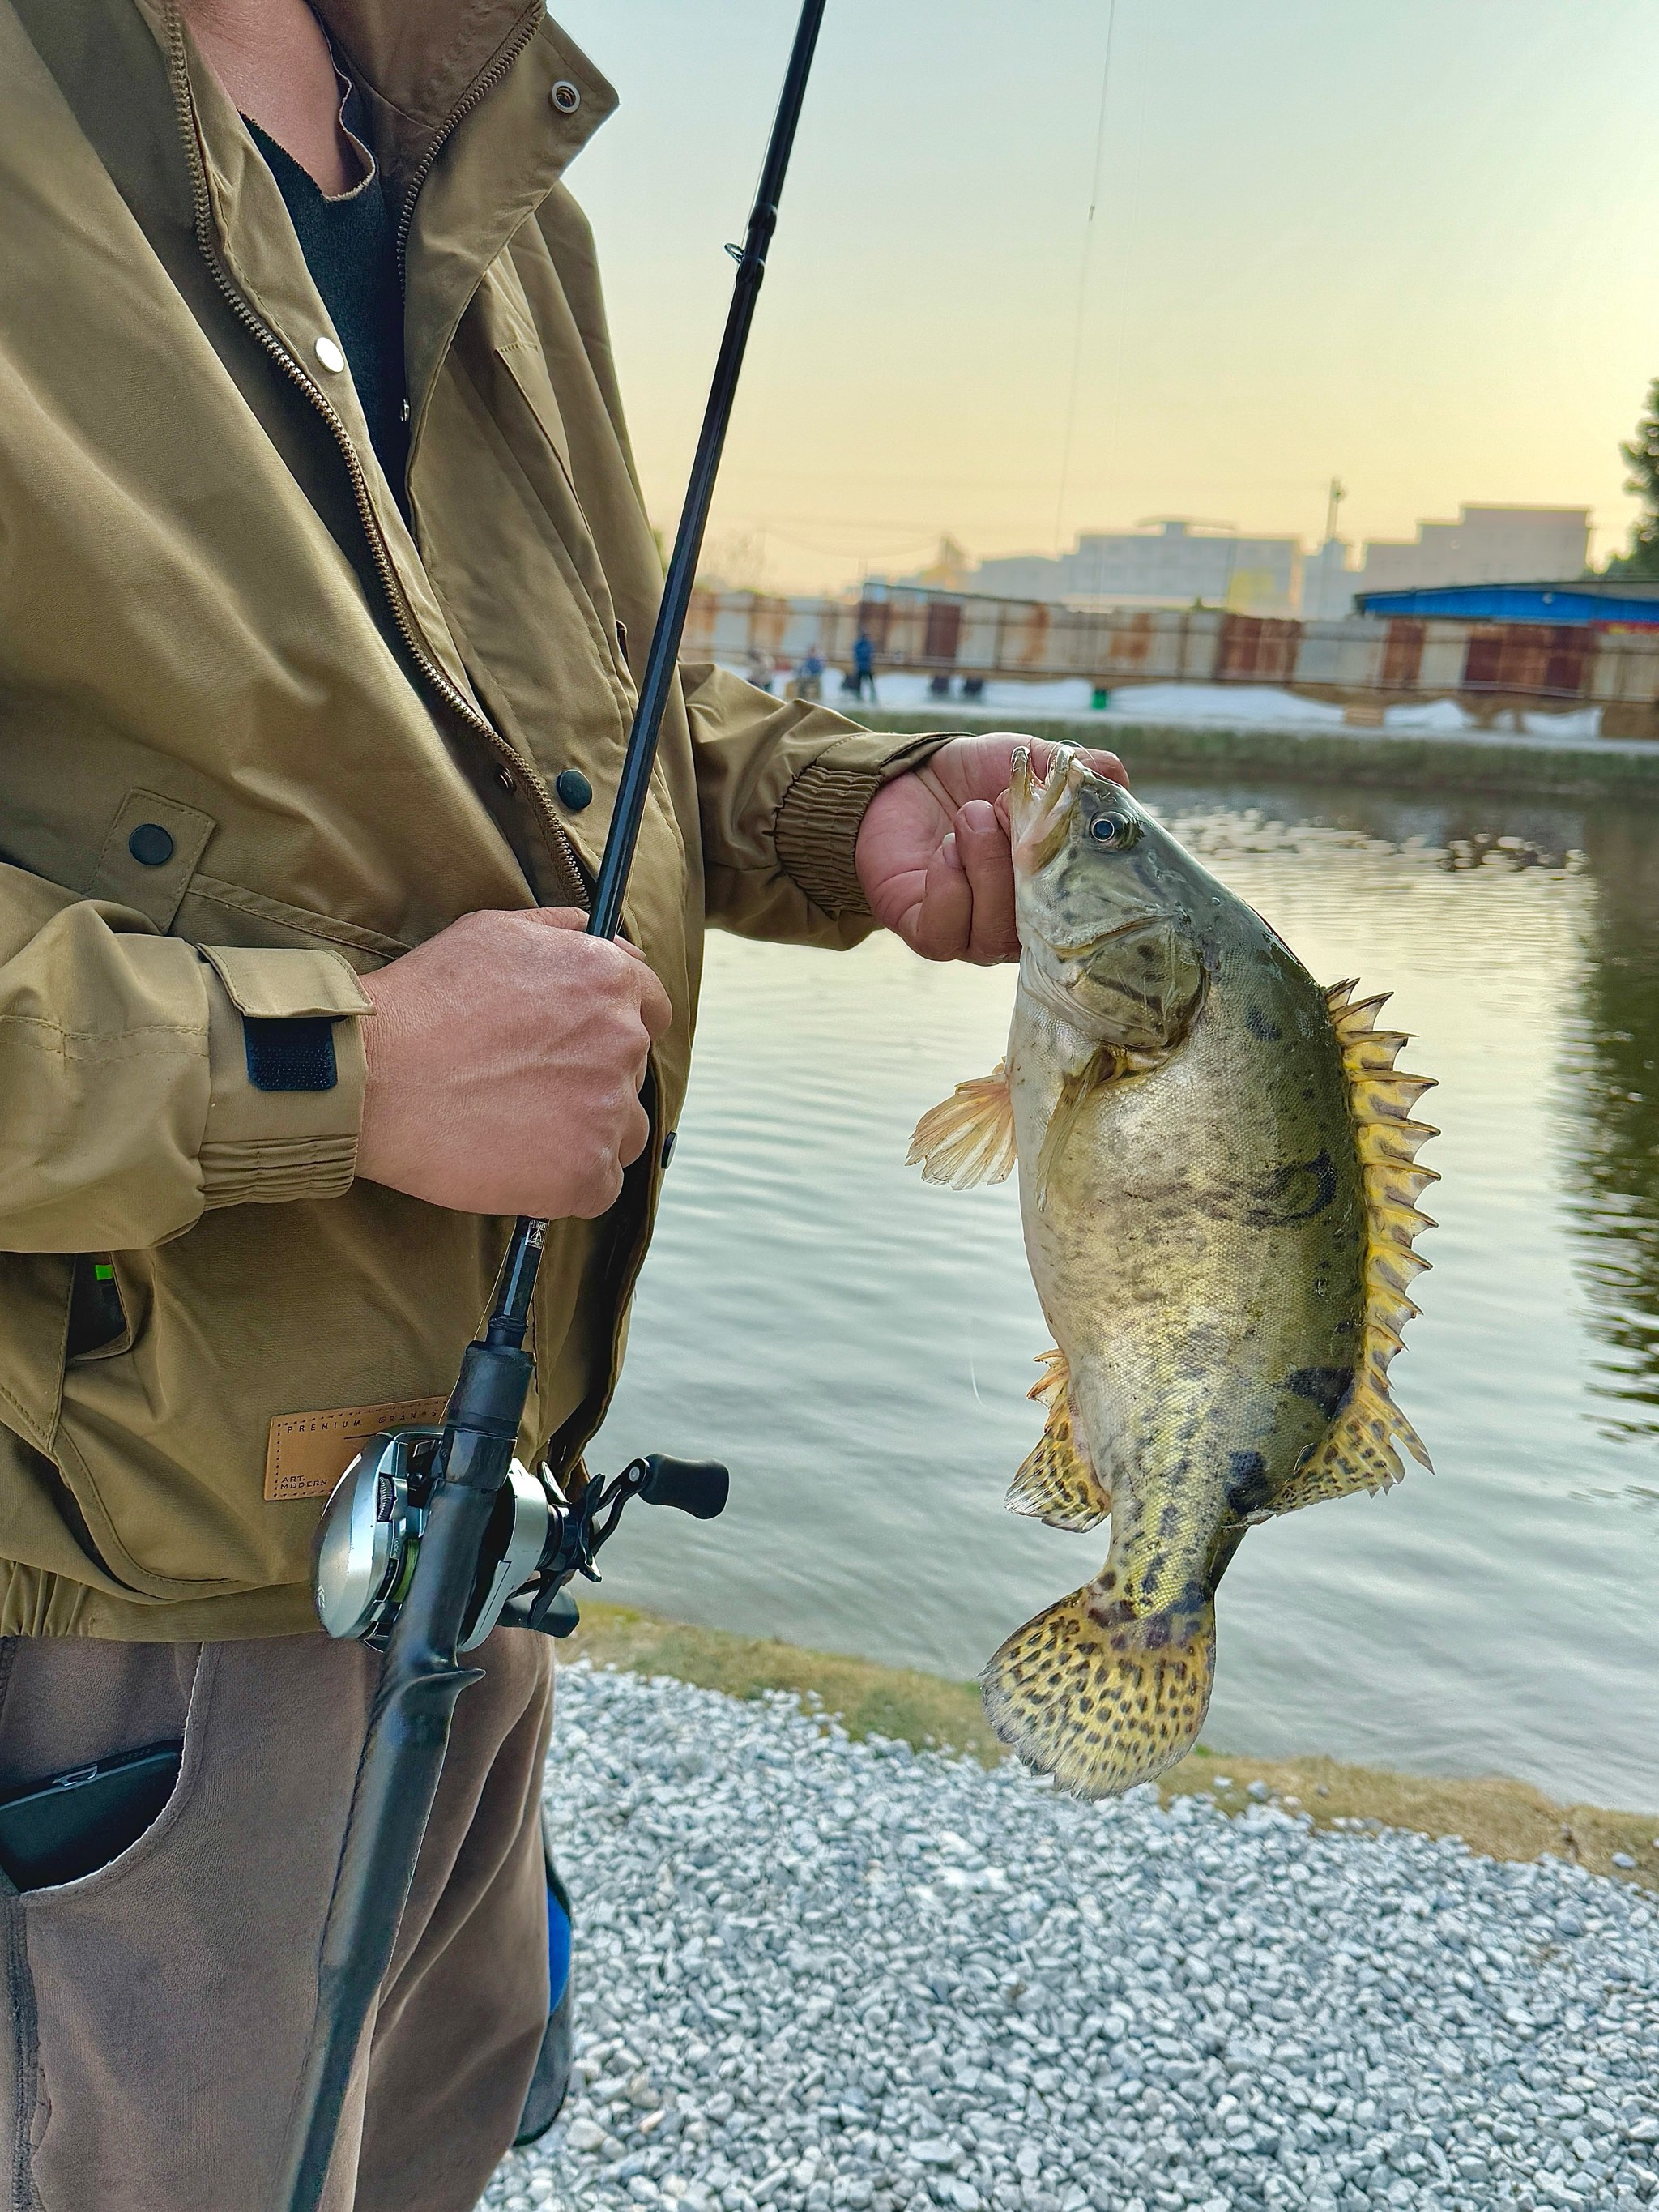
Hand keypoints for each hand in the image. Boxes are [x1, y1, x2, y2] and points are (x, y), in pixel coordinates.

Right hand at [355, 909, 672, 1217]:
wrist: (372, 1074)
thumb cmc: (425, 1000)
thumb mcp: (494, 932)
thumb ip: (560, 929)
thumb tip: (597, 932)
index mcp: (609, 982)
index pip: (654, 1012)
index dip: (620, 1029)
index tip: (585, 1049)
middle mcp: (622, 1042)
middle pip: (632, 1076)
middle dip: (592, 1082)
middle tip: (528, 1090)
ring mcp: (607, 1112)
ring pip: (624, 1132)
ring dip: (588, 1133)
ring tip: (522, 1130)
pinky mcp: (585, 1173)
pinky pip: (601, 1186)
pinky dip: (568, 1182)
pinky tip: (520, 1164)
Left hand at [855, 733, 1125, 962]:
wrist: (906, 776)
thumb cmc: (974, 777)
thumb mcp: (1031, 762)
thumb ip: (1074, 771)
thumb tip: (1115, 777)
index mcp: (1055, 892)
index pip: (1086, 913)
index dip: (1081, 873)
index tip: (1067, 823)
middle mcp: (1019, 925)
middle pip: (1043, 926)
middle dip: (1028, 860)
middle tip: (1004, 805)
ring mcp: (973, 935)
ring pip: (995, 933)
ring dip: (987, 865)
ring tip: (970, 816)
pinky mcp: (927, 933)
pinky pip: (946, 932)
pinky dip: (950, 886)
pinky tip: (946, 848)